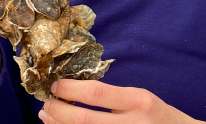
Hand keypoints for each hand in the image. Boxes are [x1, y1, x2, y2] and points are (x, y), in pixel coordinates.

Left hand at [38, 80, 205, 123]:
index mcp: (138, 101)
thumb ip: (114, 96)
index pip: (96, 94)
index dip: (69, 90)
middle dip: (58, 111)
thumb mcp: (141, 97)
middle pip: (84, 120)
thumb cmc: (160, 118)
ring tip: (48, 118)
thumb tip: (74, 90)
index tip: (55, 85)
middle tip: (45, 104)